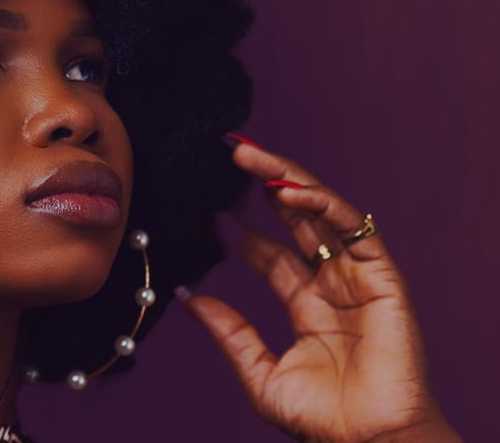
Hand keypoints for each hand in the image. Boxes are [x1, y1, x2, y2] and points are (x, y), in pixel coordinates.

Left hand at [188, 140, 461, 442]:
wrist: (366, 442)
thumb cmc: (322, 420)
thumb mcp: (259, 373)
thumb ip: (228, 332)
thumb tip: (186, 299)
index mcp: (307, 305)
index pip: (271, 253)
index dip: (242, 228)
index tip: (209, 208)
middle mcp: (332, 284)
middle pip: (296, 221)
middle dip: (264, 185)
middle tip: (231, 156)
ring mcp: (358, 277)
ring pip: (322, 213)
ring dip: (288, 179)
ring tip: (250, 156)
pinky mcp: (383, 277)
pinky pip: (354, 229)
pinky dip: (323, 204)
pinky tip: (289, 189)